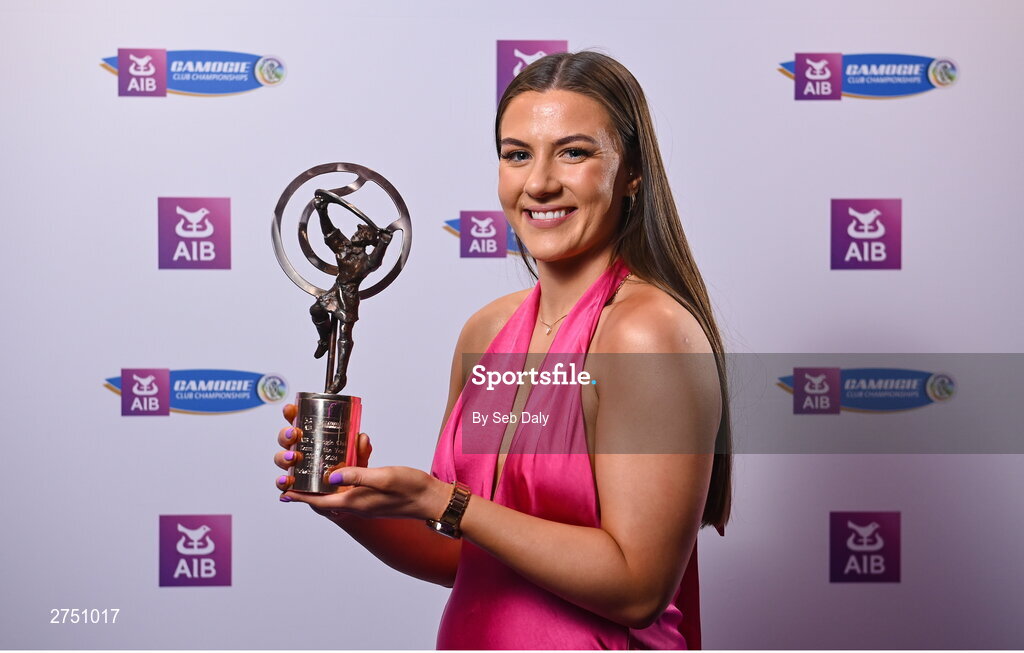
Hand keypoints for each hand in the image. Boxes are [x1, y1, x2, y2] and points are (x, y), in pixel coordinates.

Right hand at [273, 402, 371, 492]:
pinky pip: (283, 485)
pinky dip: (282, 484)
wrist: (348, 498)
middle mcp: (301, 452)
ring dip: (283, 457)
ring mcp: (297, 469)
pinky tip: (287, 484)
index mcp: (313, 439)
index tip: (291, 409)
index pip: (299, 422)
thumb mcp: (358, 460)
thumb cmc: (348, 474)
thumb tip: (362, 438)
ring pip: (281, 459)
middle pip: (285, 439)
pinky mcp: (296, 488)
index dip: (292, 414)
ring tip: (292, 458)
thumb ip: (361, 450)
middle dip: (286, 435)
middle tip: (295, 435)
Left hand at [273, 404, 448, 520]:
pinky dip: (355, 462)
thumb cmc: (412, 490)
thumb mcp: (384, 478)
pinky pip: (358, 477)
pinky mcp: (375, 490)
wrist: (433, 499)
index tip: (284, 489)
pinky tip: (361, 445)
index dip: (301, 496)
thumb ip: (358, 475)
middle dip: (311, 480)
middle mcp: (356, 501)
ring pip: (341, 483)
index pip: (319, 501)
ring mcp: (365, 497)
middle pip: (326, 492)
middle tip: (300, 465)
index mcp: (354, 501)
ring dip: (333, 468)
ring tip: (325, 453)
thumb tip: (332, 475)